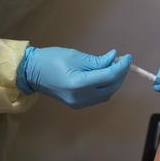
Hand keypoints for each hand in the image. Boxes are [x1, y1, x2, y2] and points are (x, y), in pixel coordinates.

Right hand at [16, 46, 131, 108]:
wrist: (31, 72)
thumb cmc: (52, 59)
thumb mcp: (77, 56)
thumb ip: (97, 60)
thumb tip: (114, 58)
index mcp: (79, 84)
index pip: (109, 76)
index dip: (122, 66)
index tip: (128, 57)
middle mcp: (80, 97)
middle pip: (111, 87)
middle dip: (120, 74)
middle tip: (123, 61)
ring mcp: (78, 103)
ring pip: (107, 94)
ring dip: (114, 81)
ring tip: (115, 67)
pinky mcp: (77, 104)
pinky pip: (98, 97)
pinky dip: (106, 87)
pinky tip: (106, 76)